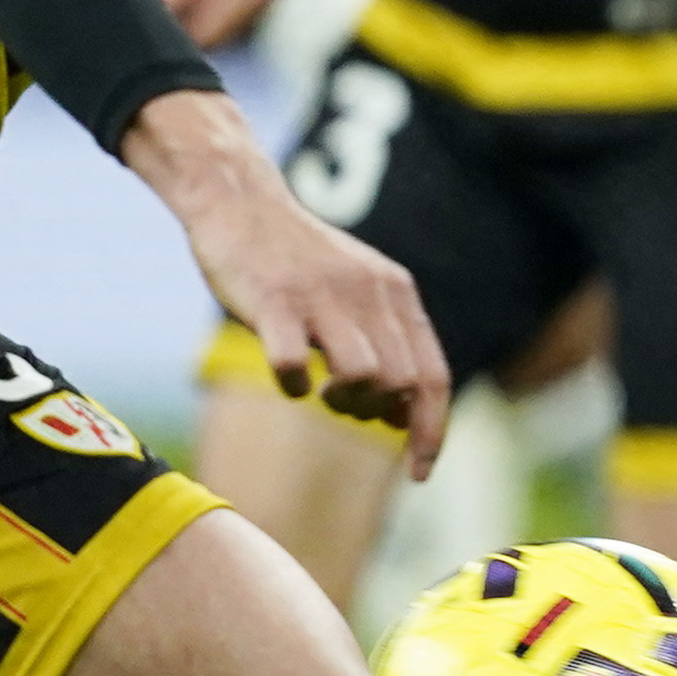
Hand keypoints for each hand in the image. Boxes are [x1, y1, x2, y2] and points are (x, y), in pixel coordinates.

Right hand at [128, 90, 451, 472]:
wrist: (241, 203)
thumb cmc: (298, 262)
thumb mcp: (360, 294)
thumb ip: (388, 348)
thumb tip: (403, 419)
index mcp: (397, 295)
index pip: (434, 377)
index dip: (433, 431)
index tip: (421, 472)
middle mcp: (370, 294)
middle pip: (404, 384)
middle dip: (379, 415)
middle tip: (344, 404)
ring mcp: (322, 296)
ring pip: (364, 376)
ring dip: (343, 404)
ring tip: (322, 391)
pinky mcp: (274, 302)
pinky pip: (295, 363)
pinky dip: (294, 386)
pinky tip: (288, 378)